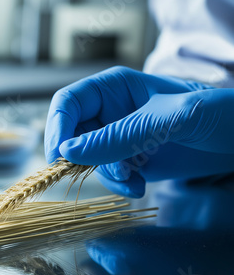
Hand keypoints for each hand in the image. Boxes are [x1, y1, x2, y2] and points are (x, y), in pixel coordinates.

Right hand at [44, 66, 233, 196]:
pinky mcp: (131, 160)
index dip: (57, 127)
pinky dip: (119, 185)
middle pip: (73, 135)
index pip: (68, 103)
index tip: (59, 157)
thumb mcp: (168, 119)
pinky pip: (108, 175)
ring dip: (107, 176)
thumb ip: (119, 135)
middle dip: (84, 158)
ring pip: (88, 160)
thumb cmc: (218, 111)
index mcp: (114, 88)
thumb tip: (69, 151)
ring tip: (134, 181)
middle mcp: (111, 112)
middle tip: (106, 173)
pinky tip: (139, 186)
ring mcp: (120, 137)